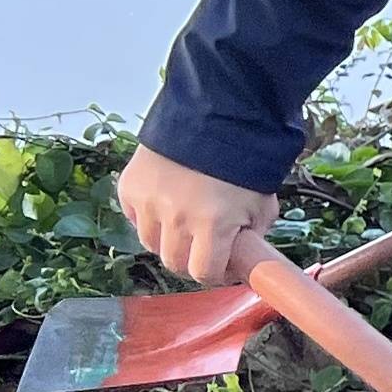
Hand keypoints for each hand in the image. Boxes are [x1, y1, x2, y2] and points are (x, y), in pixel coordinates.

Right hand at [117, 145, 278, 285]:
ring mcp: (149, 203)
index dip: (213, 273)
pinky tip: (167, 203)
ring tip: (185, 222)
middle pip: (174, 263)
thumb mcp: (262, 205)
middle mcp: (176, 217)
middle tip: (203, 248)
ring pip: (151, 243)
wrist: (214, 118)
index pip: (202, 273)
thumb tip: (241, 258)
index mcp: (213, 225)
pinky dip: (149, 218)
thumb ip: (251, 237)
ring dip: (168, 241)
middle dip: (191, 261)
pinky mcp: (129, 187)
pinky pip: (135, 218)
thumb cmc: (244, 162)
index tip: (220, 267)